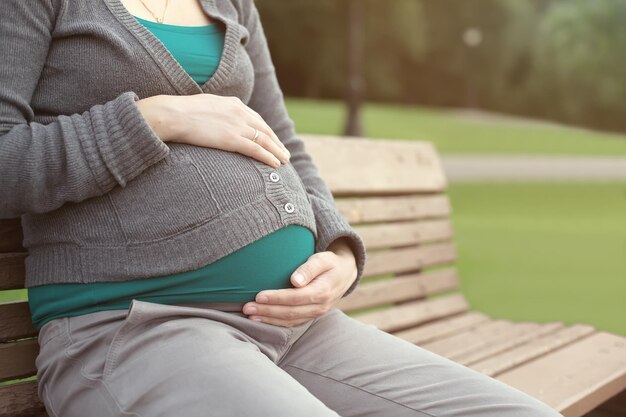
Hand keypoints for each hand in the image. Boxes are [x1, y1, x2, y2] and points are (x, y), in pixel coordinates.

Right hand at [136, 93, 290, 167]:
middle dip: (276, 142)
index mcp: (233, 104)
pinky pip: (256, 150)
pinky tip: (276, 164)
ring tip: (284, 160)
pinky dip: (268, 157)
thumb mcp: (205, 106)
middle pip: (265, 130)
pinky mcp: (232, 139)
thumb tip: (218, 122)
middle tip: (285, 153)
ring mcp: (237, 126)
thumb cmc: (182, 112)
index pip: (257, 119)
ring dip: (277, 152)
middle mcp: (239, 113)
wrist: (173, 115)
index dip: (267, 132)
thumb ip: (218, 113)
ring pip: (264, 141)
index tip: (274, 140)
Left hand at [242, 239, 356, 326]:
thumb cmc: (330, 263)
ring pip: (290, 320)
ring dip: (268, 319)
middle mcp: (320, 306)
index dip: (277, 298)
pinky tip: (261, 319)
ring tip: (249, 314)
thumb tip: (295, 280)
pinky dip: (275, 323)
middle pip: (290, 312)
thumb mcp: (323, 259)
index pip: (296, 297)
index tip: (258, 295)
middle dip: (267, 311)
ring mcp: (316, 313)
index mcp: (323, 291)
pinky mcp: (310, 316)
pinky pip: (292, 323)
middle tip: (247, 307)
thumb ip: (309, 268)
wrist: (344, 274)